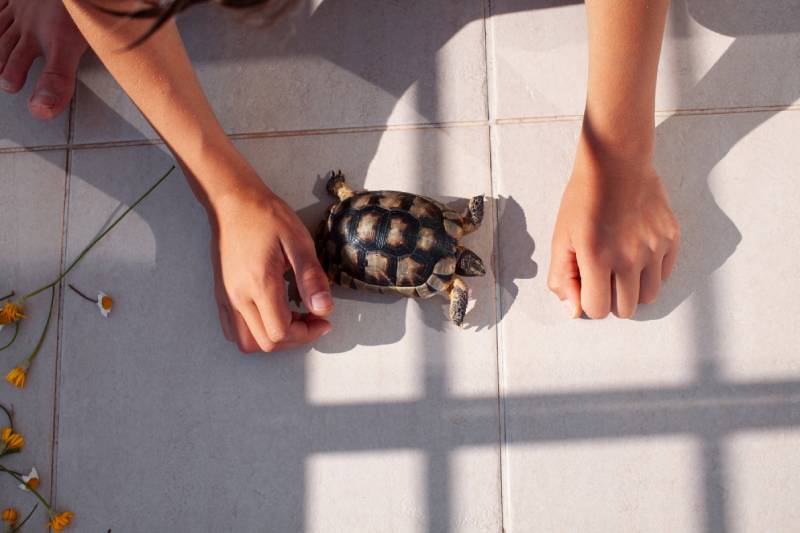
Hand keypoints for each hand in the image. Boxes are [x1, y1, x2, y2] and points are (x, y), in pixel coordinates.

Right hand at [208, 179, 332, 351]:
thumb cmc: (266, 216)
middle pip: (266, 343)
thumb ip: (312, 278)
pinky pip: (233, 330)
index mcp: (259, 283)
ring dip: (273, 338)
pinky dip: (255, 332)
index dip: (307, 333)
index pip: (281, 331)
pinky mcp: (221, 295)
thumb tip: (324, 308)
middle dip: (295, 338)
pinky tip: (271, 314)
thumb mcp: (298, 241)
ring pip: (247, 342)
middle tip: (312, 318)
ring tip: (292, 317)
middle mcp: (238, 297)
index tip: (323, 320)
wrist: (232, 202)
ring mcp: (226, 298)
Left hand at [547, 137, 679, 318]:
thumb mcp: (560, 237)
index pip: (597, 310)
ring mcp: (654, 248)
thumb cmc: (583, 200)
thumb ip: (562, 277)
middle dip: (611, 299)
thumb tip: (574, 312)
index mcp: (596, 257)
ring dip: (633, 290)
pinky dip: (651, 273)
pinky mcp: (671, 238)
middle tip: (604, 276)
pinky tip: (637, 252)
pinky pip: (665, 275)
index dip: (588, 302)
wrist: (615, 162)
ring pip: (649, 297)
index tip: (586, 284)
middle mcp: (629, 257)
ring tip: (621, 267)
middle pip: (626, 310)